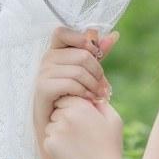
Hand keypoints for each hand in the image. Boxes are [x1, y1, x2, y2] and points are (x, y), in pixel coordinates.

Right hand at [33, 26, 116, 143]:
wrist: (59, 126)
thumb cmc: (74, 98)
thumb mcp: (88, 73)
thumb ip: (97, 54)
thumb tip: (115, 35)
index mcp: (56, 52)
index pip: (61, 32)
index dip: (81, 40)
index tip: (95, 55)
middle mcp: (47, 59)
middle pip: (81, 54)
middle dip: (98, 72)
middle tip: (104, 88)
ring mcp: (43, 73)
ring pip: (79, 70)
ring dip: (94, 85)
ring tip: (99, 96)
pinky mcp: (42, 88)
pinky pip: (70, 83)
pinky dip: (84, 92)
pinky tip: (89, 100)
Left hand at [42, 92, 123, 158]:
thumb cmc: (110, 147)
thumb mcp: (114, 120)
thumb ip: (101, 104)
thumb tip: (90, 96)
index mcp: (82, 107)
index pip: (66, 98)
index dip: (73, 109)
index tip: (81, 122)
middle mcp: (67, 116)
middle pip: (56, 110)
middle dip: (64, 119)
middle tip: (79, 135)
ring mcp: (56, 130)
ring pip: (51, 125)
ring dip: (59, 132)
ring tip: (76, 145)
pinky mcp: (49, 144)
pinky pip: (48, 139)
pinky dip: (56, 145)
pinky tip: (70, 153)